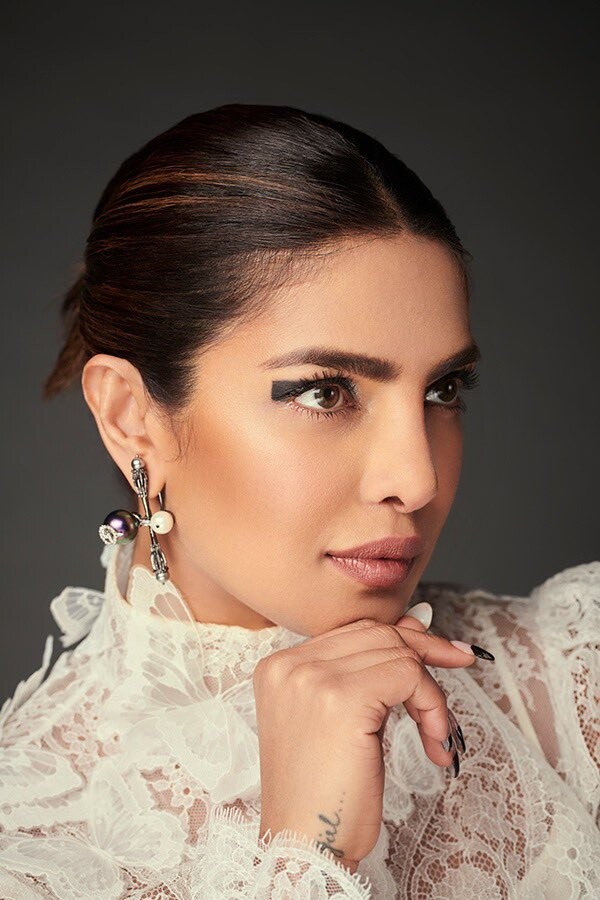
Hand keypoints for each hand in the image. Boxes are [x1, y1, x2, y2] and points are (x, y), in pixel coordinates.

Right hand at [254, 605, 479, 871]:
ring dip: (431, 693)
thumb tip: (415, 626)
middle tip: (461, 667)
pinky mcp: (342, 699)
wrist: (305, 849)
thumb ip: (363, 672)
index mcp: (279, 668)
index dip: (404, 639)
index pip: (355, 631)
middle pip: (378, 634)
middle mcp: (290, 665)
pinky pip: (409, 676)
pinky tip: (435, 742)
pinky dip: (433, 706)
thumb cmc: (323, 795)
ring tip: (436, 734)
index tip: (443, 652)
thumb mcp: (337, 721)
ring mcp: (312, 679)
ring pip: (398, 653)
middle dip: (427, 653)